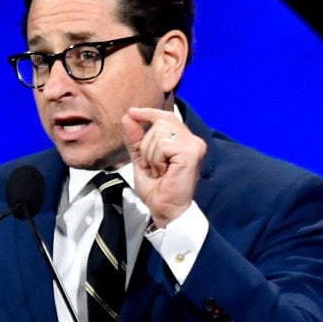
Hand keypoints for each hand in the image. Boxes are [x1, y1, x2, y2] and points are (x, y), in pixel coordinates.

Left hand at [122, 107, 205, 226]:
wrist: (164, 209)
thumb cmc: (157, 189)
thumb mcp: (141, 158)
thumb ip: (136, 138)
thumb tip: (129, 116)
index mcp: (184, 140)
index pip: (166, 116)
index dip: (149, 112)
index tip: (132, 112)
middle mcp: (193, 140)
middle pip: (159, 123)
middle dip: (147, 145)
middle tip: (153, 166)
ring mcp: (194, 146)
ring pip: (159, 133)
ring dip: (152, 155)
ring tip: (159, 170)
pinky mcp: (191, 153)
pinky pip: (164, 145)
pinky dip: (157, 159)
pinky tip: (164, 172)